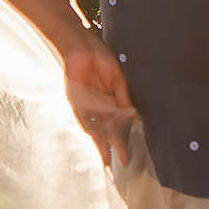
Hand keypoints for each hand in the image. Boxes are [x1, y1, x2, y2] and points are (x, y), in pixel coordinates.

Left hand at [62, 38, 137, 167]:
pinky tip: (94, 136)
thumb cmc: (101, 57)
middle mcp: (100, 107)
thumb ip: (123, 97)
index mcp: (112, 102)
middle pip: (107, 132)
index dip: (123, 140)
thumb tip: (132, 115)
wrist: (82, 46)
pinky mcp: (76, 100)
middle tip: (122, 162)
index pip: (118, 126)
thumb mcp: (118, 78)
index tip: (128, 155)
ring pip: (95, 128)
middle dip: (114, 147)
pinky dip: (89, 125)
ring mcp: (88, 105)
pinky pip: (82, 116)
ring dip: (101, 143)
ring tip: (107, 158)